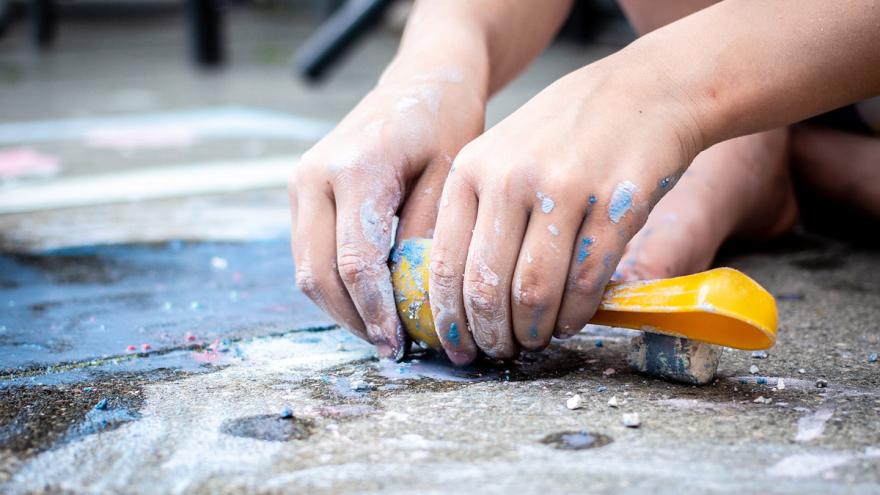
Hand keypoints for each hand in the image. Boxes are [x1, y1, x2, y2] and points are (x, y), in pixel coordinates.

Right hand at [289, 74, 484, 358]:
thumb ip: (428, 236)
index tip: (399, 345)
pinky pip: (308, 253)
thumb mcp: (452, 177)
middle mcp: (315, 176)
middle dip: (353, 320)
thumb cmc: (446, 125)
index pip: (355, 262)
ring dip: (341, 308)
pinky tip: (368, 302)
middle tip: (391, 349)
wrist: (420, 82)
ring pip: (306, 269)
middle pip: (318, 274)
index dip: (376, 311)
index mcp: (355, 169)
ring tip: (381, 333)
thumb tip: (415, 303)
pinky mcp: (300, 192)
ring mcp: (300, 183)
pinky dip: (334, 285)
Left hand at [429, 56, 702, 363]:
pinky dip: (575, 314)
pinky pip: (585, 280)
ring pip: (534, 290)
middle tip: (499, 352)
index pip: (446, 264)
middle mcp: (510, 178)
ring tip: (535, 340)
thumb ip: (477, 212)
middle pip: (486, 286)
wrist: (645, 92)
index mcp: (471, 169)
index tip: (456, 346)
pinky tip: (572, 321)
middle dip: (491, 334)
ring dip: (532, 330)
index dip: (449, 318)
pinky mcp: (614, 204)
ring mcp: (563, 189)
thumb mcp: (503, 154)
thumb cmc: (566, 133)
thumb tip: (459, 295)